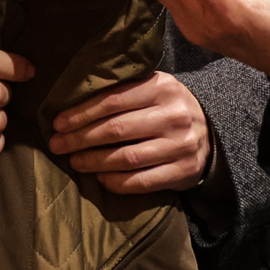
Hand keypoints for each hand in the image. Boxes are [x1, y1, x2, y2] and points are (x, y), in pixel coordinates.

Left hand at [48, 71, 211, 193]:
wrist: (212, 133)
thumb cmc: (168, 108)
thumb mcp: (152, 89)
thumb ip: (122, 92)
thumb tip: (72, 105)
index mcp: (162, 87)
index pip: (112, 101)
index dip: (81, 114)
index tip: (58, 124)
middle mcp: (173, 115)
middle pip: (116, 129)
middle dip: (80, 138)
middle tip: (57, 145)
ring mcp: (180, 145)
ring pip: (127, 158)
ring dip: (94, 162)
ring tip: (74, 161)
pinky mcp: (183, 172)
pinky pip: (141, 181)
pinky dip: (116, 182)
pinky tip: (100, 178)